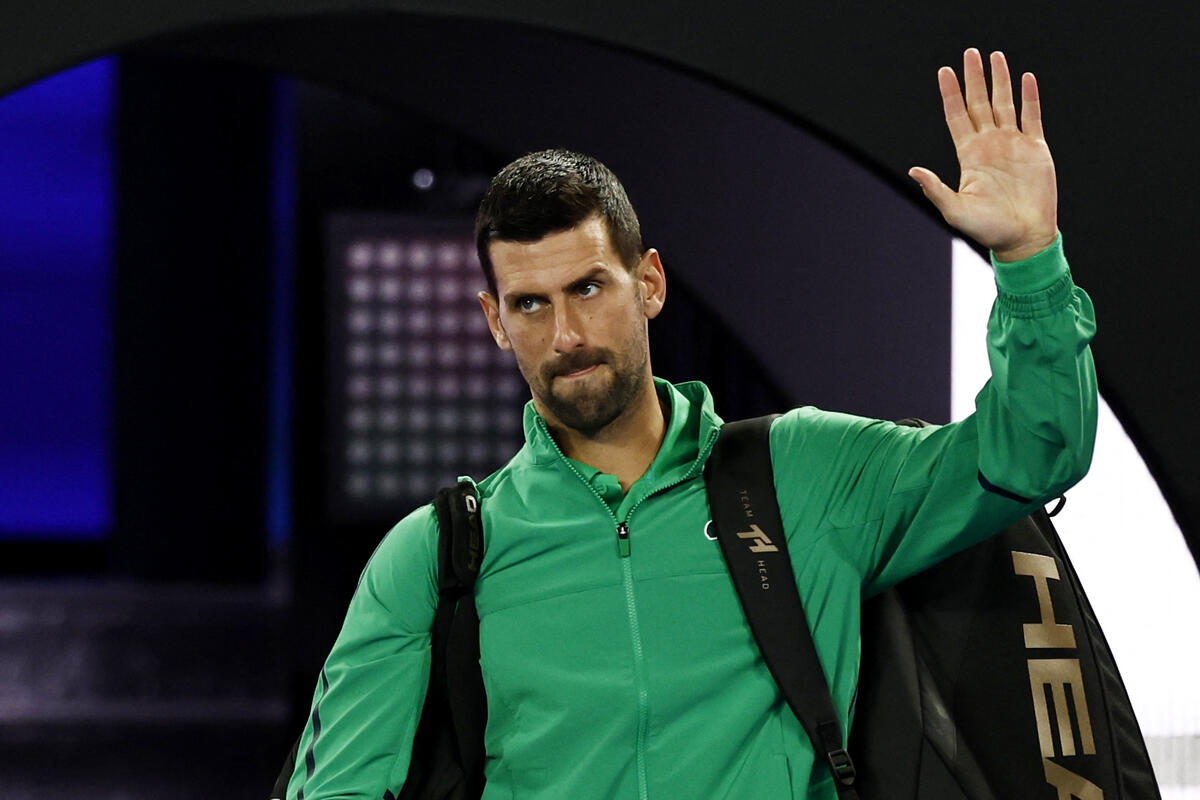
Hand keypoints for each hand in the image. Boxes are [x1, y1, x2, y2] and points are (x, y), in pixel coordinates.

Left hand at [909, 49, 1057, 261]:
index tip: (944, 71)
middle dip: (974, 78)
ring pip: (1005, 104)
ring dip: (1001, 80)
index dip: (951, 94)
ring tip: (995, 56)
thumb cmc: (987, 229)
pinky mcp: (1036, 149)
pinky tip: (1026, 78)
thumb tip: (913, 170)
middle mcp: (989, 145)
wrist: (1023, 238)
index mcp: (969, 156)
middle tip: (969, 53)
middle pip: (980, 103)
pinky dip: (1030, 97)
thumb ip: (935, 188)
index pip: (957, 116)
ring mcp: (1013, 144)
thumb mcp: (955, 210)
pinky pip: (1032, 116)